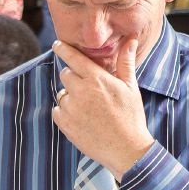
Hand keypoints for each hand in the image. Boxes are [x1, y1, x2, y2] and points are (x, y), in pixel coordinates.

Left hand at [52, 38, 154, 178]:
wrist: (126, 150)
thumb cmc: (131, 117)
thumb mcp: (131, 87)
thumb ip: (125, 62)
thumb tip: (130, 39)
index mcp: (97, 79)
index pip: (73, 58)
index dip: (63, 49)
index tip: (57, 44)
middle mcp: (80, 91)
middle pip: (66, 74)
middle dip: (74, 78)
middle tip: (90, 90)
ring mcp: (70, 108)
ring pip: (62, 93)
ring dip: (71, 97)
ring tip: (91, 110)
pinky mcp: (63, 123)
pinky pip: (57, 110)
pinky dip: (66, 112)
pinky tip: (83, 119)